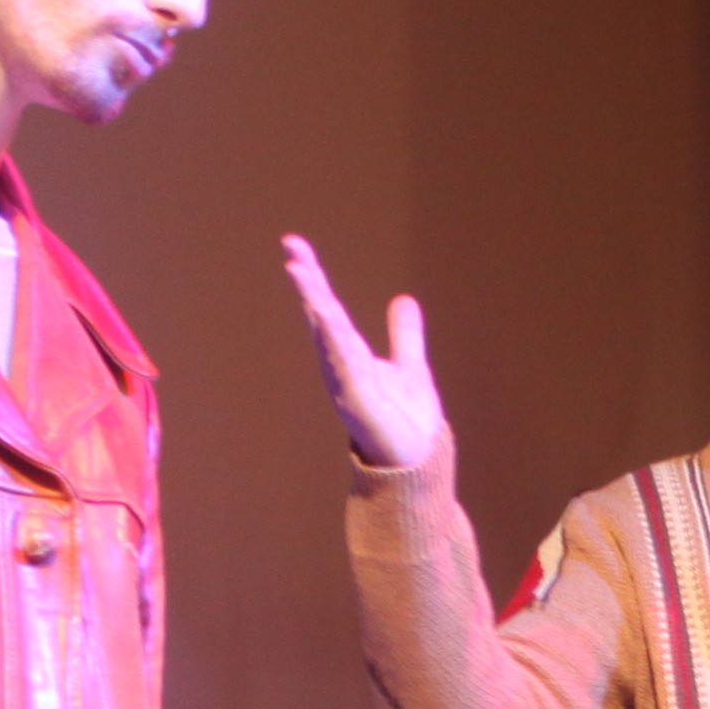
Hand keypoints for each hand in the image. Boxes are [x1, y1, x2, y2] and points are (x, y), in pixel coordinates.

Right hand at [279, 235, 447, 468]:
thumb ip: (404, 335)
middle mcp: (341, 364)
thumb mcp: (409, 366)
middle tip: (291, 247)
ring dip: (313, 301)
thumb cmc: (407, 420)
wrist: (418, 461)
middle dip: (307, 281)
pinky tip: (323, 313)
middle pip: (320, 314)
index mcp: (350, 354)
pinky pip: (342, 363)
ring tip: (300, 270)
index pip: (328, 308)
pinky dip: (331, 338)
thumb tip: (404, 299)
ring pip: (326, 334)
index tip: (295, 247)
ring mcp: (345, 382)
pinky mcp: (356, 400)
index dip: (313, 278)